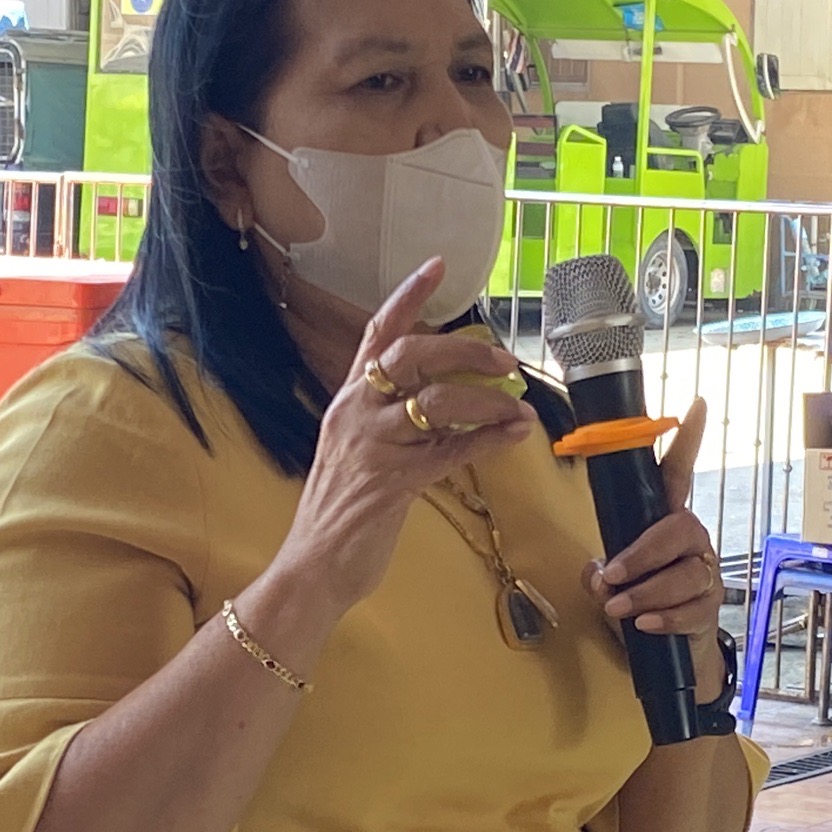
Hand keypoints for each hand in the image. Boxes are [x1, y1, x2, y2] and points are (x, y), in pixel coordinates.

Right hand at [275, 260, 535, 616]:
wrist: (313, 567)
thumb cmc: (339, 511)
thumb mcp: (356, 451)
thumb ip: (389, 421)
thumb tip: (439, 402)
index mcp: (347, 400)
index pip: (377, 333)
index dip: (408, 296)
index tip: (439, 265)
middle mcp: (356, 412)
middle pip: (412, 355)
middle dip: (464, 350)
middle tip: (503, 357)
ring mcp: (372, 445)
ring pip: (438, 403)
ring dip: (487, 402)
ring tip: (518, 407)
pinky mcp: (392, 481)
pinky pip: (451, 451)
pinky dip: (489, 440)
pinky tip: (515, 435)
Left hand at [583, 398, 726, 698]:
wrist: (674, 654)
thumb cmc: (640, 602)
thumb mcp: (611, 584)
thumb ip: (600, 575)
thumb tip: (598, 577)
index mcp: (665, 521)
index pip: (677, 475)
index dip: (688, 442)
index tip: (696, 406)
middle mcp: (690, 539)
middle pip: (677, 529)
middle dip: (642, 554)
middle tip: (612, 576)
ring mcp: (704, 571)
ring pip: (682, 574)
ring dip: (646, 593)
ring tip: (619, 609)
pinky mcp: (710, 605)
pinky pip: (691, 608)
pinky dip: (664, 618)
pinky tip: (644, 626)